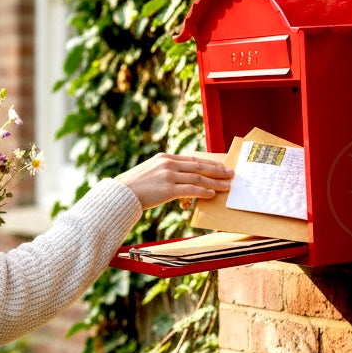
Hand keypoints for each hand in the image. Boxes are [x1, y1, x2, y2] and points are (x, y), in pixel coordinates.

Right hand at [114, 153, 233, 209]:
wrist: (121, 193)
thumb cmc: (134, 186)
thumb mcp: (150, 172)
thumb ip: (166, 172)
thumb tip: (181, 180)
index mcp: (165, 157)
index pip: (193, 159)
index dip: (209, 162)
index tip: (220, 165)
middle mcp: (169, 164)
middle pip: (199, 166)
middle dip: (217, 170)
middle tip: (230, 173)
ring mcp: (169, 176)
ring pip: (198, 178)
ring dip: (215, 182)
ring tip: (226, 186)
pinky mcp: (168, 189)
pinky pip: (191, 190)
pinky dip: (203, 192)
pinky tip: (211, 194)